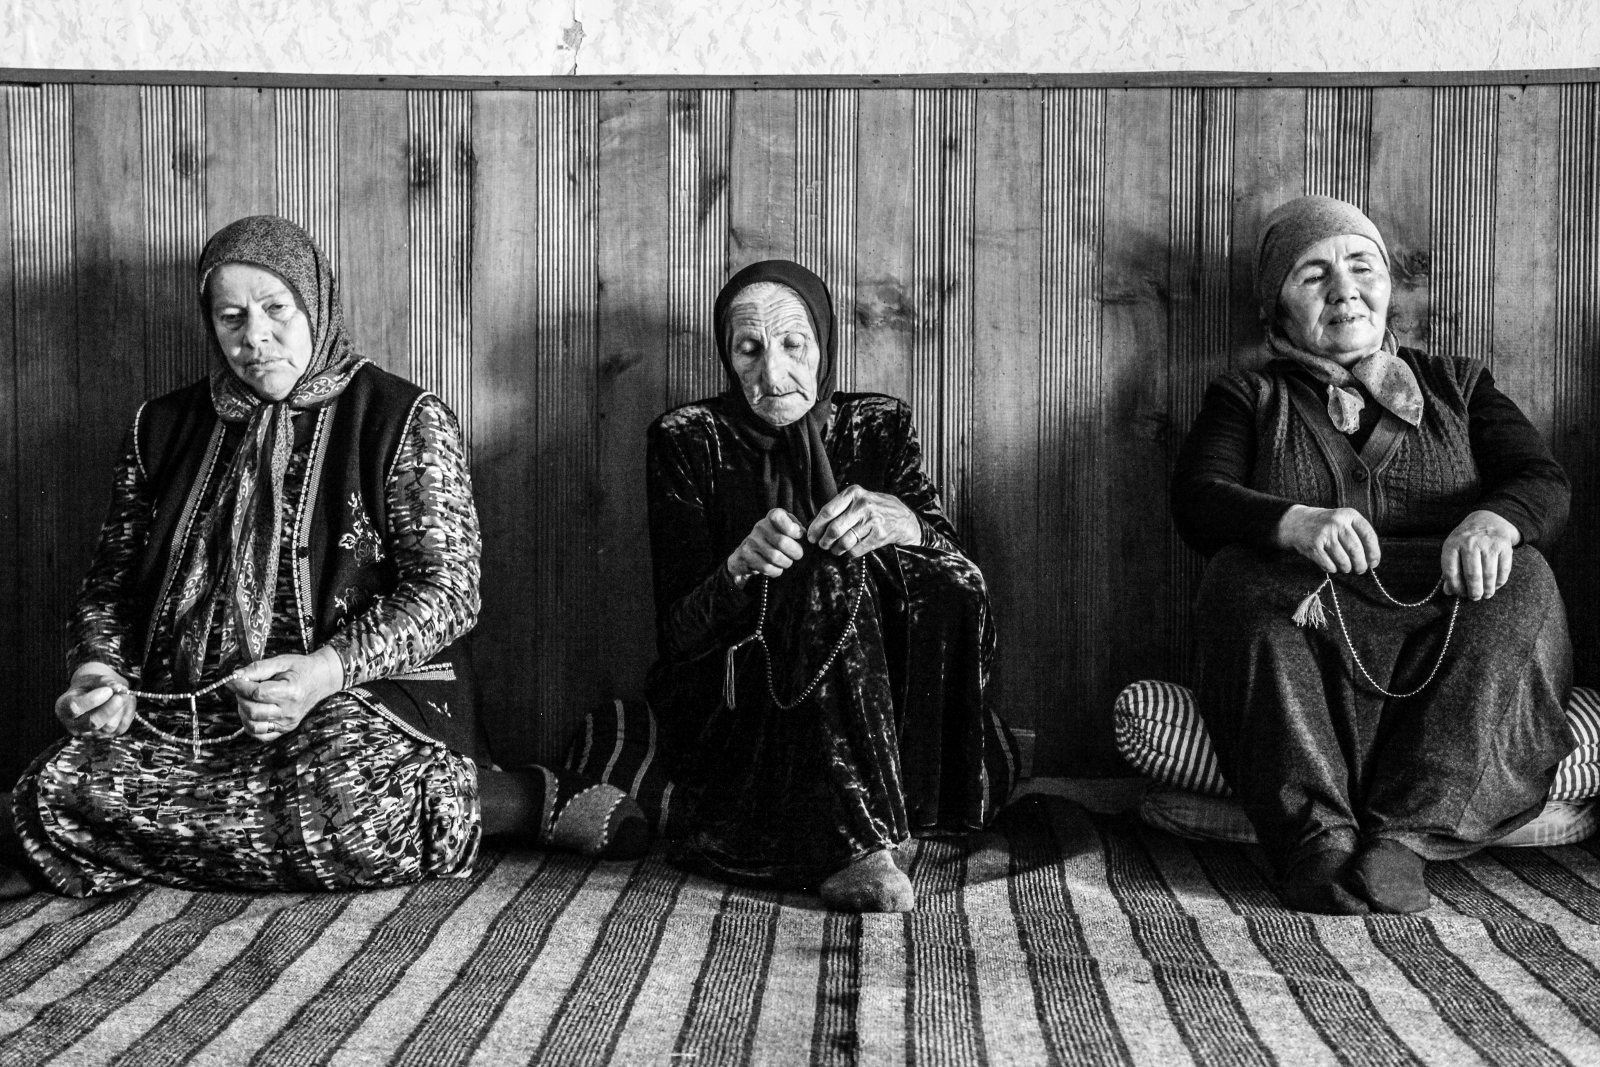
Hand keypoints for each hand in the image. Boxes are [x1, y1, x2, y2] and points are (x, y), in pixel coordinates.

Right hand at [54, 663, 136, 738]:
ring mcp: (90, 733)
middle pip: (92, 722)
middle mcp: (73, 725)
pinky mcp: (107, 736)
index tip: (107, 690)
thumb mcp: (92, 679)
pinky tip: (126, 702)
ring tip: (124, 694)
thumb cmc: (90, 686)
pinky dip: (127, 713)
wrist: (94, 695)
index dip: (92, 700)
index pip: (75, 708)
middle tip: (122, 694)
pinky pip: (121, 727)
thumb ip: (104, 682)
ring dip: (120, 709)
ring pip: (108, 727)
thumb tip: (119, 688)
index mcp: (63, 707)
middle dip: (110, 708)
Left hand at [226, 647, 344, 742]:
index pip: (257, 693)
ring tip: (247, 699)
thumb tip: (236, 675)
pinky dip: (250, 725)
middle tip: (241, 686)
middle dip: (240, 697)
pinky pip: (261, 735)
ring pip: (253, 725)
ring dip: (243, 711)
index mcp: (291, 692)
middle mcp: (290, 711)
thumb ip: (258, 668)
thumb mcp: (281, 661)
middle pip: (253, 710)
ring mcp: (288, 723)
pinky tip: (252, 712)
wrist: (321, 680)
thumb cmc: (301, 669)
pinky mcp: (285, 729)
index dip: (240, 685)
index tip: (232, 679)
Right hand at [727, 508, 806, 583]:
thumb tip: (802, 533)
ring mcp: (752, 541)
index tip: (798, 536)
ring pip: (775, 557)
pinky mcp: (747, 556)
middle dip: (795, 552)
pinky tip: (776, 568)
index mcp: (772, 516)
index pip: (779, 517)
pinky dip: (776, 571)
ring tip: (786, 561)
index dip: (792, 529)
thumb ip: (796, 527)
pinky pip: (767, 567)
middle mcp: (760, 526)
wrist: (748, 554)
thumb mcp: (786, 529)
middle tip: (797, 555)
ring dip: (786, 563)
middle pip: (782, 542)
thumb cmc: (775, 540)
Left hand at [807, 484, 921, 556]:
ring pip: (844, 541)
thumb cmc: (874, 508)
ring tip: (834, 549)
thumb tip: (813, 524)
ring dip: (835, 549)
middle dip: (824, 541)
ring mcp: (872, 520)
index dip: (816, 526)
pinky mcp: (879, 535)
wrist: (903, 518)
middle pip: (834, 529)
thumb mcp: (858, 498)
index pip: (827, 511)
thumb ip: (839, 507)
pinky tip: (848, 551)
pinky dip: (848, 553)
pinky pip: (856, 550)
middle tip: (822, 545)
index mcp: (853, 493)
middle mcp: (862, 505)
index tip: (811, 536)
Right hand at [1274, 505, 1381, 573]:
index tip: (1374, 563)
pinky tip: (1333, 566)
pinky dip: (1333, 569)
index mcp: (1349, 515)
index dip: (1374, 552)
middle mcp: (1337, 523)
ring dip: (1347, 568)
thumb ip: (1358, 535)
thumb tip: (1371, 560)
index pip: (1369, 536)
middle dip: (1360, 564)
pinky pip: (1329, 565)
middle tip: (1360, 570)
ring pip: (1343, 560)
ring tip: (1346, 568)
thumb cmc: (1326, 525)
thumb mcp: (1344, 520)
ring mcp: (1324, 534)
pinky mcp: (1313, 546)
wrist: (1297, 522)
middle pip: (1356, 550)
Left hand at [1441, 509, 1518, 599]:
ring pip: (1489, 574)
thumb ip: (1450, 569)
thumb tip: (1448, 591)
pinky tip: (1496, 585)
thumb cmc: (1466, 540)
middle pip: (1472, 575)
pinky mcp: (1504, 545)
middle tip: (1475, 598)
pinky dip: (1500, 581)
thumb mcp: (1453, 549)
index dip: (1456, 587)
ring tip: (1486, 595)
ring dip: (1488, 589)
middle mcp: (1470, 543)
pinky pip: (1504, 569)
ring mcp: (1489, 543)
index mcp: (1452, 544)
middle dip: (1474, 591)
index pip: (1451, 571)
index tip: (1460, 594)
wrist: (1488, 520)